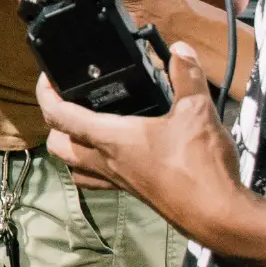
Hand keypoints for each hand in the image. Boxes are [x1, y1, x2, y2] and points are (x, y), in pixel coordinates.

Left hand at [36, 43, 259, 251]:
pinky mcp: (135, 193)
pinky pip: (100, 179)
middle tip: (65, 102)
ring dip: (71, 148)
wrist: (219, 217)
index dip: (46, 93)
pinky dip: (95, 165)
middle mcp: (106, 162)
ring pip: (75, 167)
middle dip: (53, 124)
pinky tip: (116, 152)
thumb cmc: (200, 166)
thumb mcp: (197, 111)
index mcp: (111, 139)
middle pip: (58, 146)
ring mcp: (118, 181)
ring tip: (83, 127)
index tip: (47, 77)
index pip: (61, 116)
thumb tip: (181, 49)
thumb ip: (187, 77)